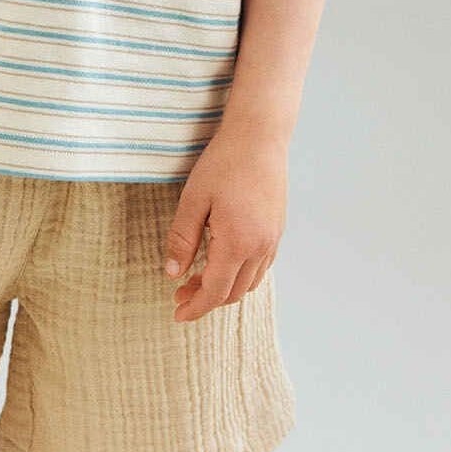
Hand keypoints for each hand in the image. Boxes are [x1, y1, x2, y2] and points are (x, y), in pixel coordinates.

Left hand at [162, 124, 288, 322]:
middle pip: (233, 292)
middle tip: (180, 294)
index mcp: (237, 243)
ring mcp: (272, 239)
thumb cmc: (224, 163)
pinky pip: (260, 266)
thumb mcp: (193, 200)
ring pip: (249, 282)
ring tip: (197, 278)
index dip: (195, 307)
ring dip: (223, 288)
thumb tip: (173, 275)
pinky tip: (222, 262)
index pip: (215, 291)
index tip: (177, 314)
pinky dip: (240, 274)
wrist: (260, 136)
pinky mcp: (277, 229)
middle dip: (206, 299)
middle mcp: (260, 247)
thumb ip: (183, 240)